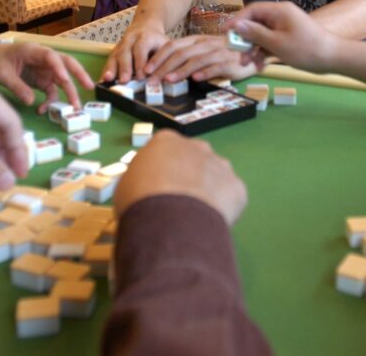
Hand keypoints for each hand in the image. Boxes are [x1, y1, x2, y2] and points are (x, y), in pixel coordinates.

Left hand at [0, 41, 93, 112]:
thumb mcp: (3, 74)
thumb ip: (17, 86)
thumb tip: (32, 102)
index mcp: (35, 51)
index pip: (51, 57)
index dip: (59, 67)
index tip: (65, 79)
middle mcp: (45, 60)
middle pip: (67, 64)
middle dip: (79, 75)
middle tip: (89, 87)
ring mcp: (46, 71)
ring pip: (64, 80)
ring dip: (71, 93)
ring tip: (76, 107)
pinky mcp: (44, 80)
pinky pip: (53, 91)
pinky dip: (51, 102)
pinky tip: (43, 111)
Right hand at [101, 24, 170, 83]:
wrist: (146, 27)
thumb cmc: (157, 41)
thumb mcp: (165, 46)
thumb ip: (162, 60)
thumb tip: (158, 78)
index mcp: (145, 37)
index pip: (141, 48)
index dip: (140, 62)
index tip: (141, 76)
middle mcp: (130, 39)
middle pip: (125, 52)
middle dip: (124, 67)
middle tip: (124, 81)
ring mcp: (120, 44)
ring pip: (115, 55)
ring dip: (111, 69)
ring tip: (108, 79)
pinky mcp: (114, 51)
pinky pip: (109, 60)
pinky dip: (106, 70)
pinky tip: (103, 80)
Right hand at [114, 130, 246, 225]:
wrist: (170, 220)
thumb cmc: (140, 200)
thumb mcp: (128, 185)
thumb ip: (142, 180)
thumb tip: (150, 190)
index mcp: (166, 141)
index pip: (166, 149)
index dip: (163, 170)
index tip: (159, 188)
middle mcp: (197, 147)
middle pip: (195, 159)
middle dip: (189, 177)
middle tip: (178, 203)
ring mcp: (221, 165)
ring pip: (216, 177)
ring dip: (208, 192)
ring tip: (194, 217)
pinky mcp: (237, 187)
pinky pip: (230, 198)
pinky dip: (223, 210)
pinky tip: (209, 224)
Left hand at [143, 35, 261, 82]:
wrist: (251, 51)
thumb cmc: (223, 54)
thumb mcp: (203, 52)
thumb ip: (187, 58)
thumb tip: (165, 72)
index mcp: (196, 41)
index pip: (172, 46)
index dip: (158, 58)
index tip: (146, 70)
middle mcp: (204, 44)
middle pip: (180, 53)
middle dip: (163, 67)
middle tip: (152, 80)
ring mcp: (217, 52)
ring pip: (195, 60)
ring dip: (180, 71)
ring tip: (168, 81)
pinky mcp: (229, 62)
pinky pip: (215, 66)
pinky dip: (205, 72)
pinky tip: (195, 79)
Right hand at [224, 1, 338, 71]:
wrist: (333, 58)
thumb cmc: (306, 49)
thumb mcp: (277, 43)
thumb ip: (255, 33)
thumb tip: (237, 25)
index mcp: (279, 11)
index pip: (251, 10)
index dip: (236, 21)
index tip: (225, 33)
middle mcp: (281, 15)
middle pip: (255, 23)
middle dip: (245, 40)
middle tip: (238, 55)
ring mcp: (285, 27)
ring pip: (261, 35)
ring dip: (253, 49)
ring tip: (249, 64)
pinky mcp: (288, 37)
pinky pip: (270, 42)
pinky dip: (264, 52)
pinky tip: (260, 65)